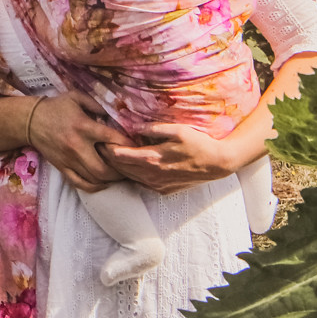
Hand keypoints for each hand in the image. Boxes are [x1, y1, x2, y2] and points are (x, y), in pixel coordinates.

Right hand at [29, 92, 126, 192]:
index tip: (137, 146)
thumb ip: (97, 104)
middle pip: (103, 168)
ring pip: (94, 179)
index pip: (111, 139)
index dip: (127, 144)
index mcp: (83, 126)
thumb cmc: (57, 107)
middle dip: (120, 171)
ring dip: (110, 179)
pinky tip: (103, 183)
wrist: (31, 121)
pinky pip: (80, 184)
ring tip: (120, 175)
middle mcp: (77, 146)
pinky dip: (94, 186)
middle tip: (129, 167)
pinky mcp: (62, 168)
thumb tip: (114, 114)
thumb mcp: (77, 97)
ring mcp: (69, 160)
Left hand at [103, 122, 239, 193]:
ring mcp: (157, 185)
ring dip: (118, 168)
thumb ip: (154, 129)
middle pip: (121, 168)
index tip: (100, 138)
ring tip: (109, 156)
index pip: (120, 156)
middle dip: (108, 157)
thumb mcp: (178, 130)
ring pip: (129, 178)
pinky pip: (140, 183)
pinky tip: (130, 166)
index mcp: (153, 159)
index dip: (107, 147)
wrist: (218, 164)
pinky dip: (132, 175)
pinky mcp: (163, 191)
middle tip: (98, 145)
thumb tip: (134, 126)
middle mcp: (152, 176)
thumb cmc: (199, 144)